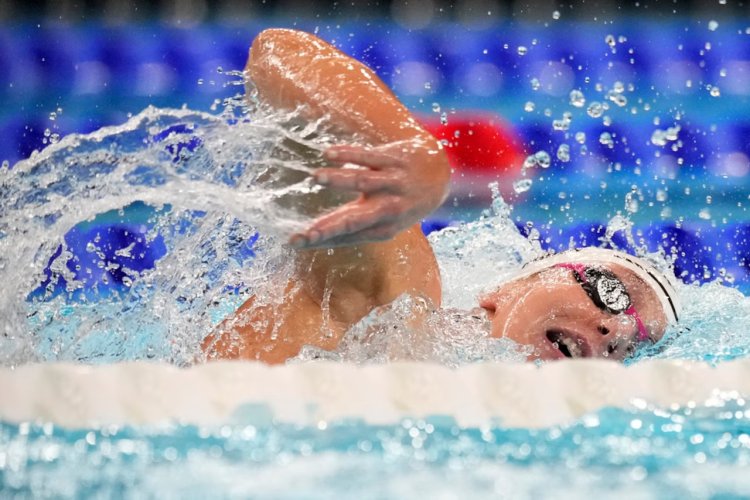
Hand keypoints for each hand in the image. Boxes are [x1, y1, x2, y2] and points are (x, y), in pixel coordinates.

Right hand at [289, 136, 449, 248]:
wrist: (439, 174)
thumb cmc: (400, 202)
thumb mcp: (382, 220)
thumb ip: (350, 225)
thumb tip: (311, 235)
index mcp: (382, 229)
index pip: (346, 236)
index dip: (321, 239)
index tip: (294, 241)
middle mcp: (389, 209)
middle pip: (355, 221)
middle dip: (328, 228)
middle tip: (303, 233)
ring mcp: (394, 184)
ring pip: (364, 181)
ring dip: (339, 179)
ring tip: (316, 178)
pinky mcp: (396, 160)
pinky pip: (370, 156)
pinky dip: (349, 154)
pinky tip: (328, 154)